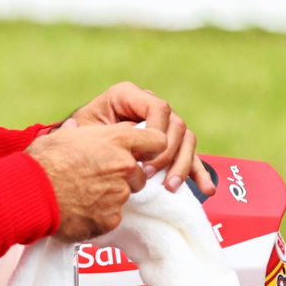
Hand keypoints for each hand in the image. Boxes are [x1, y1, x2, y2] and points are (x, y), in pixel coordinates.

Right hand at [27, 123, 167, 240]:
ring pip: (125, 196)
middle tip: (97, 178)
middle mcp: (124, 166)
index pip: (158, 141)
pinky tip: (80, 210)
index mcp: (117, 140)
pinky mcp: (111, 219)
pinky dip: (100, 216)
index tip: (140, 154)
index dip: (150, 148)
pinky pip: (112, 217)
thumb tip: (77, 127)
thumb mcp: (63, 136)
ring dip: (111, 197)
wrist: (30, 194)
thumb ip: (81, 132)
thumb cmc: (43, 161)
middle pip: (140, 174)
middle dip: (125, 178)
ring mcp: (119, 194)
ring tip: (83, 194)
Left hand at [64, 81, 214, 196]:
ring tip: (170, 188)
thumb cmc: (79, 136)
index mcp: (129, 96)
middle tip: (148, 176)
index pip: (158, 107)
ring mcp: (164, 127)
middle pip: (176, 126)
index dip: (157, 132)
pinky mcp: (172, 147)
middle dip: (166, 154)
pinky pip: (192, 157)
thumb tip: (91, 133)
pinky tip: (206, 190)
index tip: (142, 158)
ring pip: (187, 141)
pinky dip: (200, 173)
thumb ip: (86, 129)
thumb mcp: (81, 128)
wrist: (80, 148)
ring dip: (182, 165)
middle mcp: (152, 107)